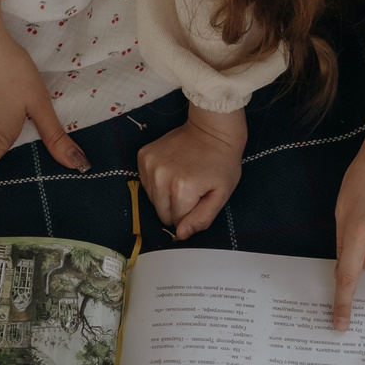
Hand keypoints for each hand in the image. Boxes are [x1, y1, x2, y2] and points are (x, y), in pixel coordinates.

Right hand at [137, 105, 245, 237]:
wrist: (211, 129)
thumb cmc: (222, 163)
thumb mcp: (221, 195)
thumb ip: (201, 219)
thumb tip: (180, 234)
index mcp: (181, 188)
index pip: (176, 221)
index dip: (190, 213)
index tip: (200, 197)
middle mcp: (160, 177)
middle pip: (161, 212)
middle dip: (177, 207)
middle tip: (192, 189)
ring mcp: (149, 164)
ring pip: (152, 199)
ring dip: (166, 194)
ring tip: (182, 177)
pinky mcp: (143, 156)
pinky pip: (146, 183)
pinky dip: (157, 181)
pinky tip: (172, 169)